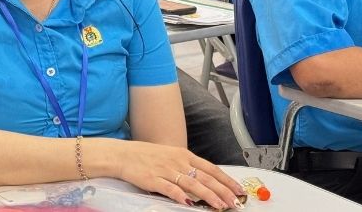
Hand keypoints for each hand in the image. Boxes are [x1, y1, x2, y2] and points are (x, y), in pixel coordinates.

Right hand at [117, 141, 243, 209]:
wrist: (123, 154)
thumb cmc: (147, 156)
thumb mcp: (171, 156)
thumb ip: (187, 167)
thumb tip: (205, 180)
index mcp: (184, 154)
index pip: (211, 168)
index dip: (226, 179)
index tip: (238, 189)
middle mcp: (178, 161)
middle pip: (205, 177)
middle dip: (223, 190)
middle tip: (235, 201)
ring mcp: (166, 170)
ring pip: (192, 184)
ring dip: (208, 195)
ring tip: (220, 205)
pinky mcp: (153, 179)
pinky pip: (170, 189)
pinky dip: (180, 196)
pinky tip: (189, 203)